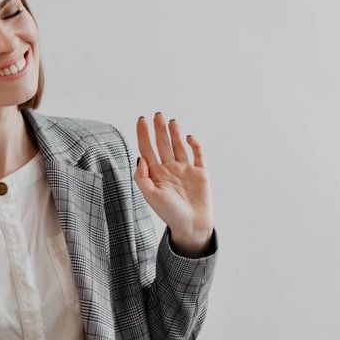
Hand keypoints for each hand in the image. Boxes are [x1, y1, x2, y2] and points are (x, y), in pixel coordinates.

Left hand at [134, 112, 213, 253]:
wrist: (191, 225)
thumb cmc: (169, 213)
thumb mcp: (150, 196)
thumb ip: (142, 177)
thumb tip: (140, 157)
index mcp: (155, 174)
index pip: (147, 149)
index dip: (143, 135)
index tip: (141, 120)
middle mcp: (169, 168)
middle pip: (162, 144)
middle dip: (159, 130)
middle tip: (157, 115)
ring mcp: (185, 169)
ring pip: (178, 146)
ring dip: (174, 133)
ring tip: (171, 121)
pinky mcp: (200, 172)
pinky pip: (197, 154)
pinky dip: (194, 145)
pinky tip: (188, 137)